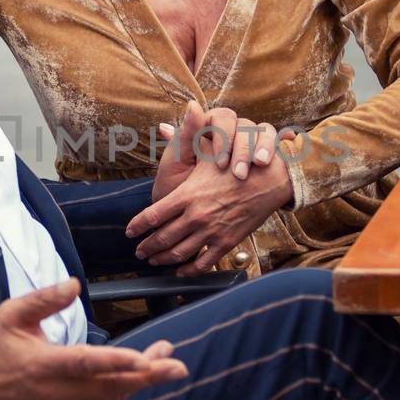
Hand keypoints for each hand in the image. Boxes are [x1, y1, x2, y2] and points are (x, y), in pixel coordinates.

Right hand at [0, 280, 187, 399]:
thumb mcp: (11, 314)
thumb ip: (44, 299)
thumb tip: (75, 284)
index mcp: (41, 365)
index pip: (84, 364)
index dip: (116, 363)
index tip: (145, 360)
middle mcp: (54, 393)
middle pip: (108, 386)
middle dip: (146, 375)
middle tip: (176, 364)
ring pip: (110, 399)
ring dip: (139, 382)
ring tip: (164, 360)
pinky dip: (122, 393)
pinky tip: (136, 376)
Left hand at [129, 122, 295, 277]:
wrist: (269, 180)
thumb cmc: (236, 163)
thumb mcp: (207, 153)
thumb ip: (183, 144)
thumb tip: (162, 128)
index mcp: (187, 194)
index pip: (153, 215)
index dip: (138, 226)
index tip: (130, 232)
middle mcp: (196, 215)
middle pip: (162, 238)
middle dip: (148, 247)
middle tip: (139, 252)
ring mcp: (211, 231)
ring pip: (180, 253)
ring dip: (163, 259)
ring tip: (155, 260)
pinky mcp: (226, 242)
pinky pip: (204, 263)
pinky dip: (189, 271)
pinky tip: (182, 271)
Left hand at [151, 100, 284, 202]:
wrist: (190, 215)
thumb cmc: (177, 187)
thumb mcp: (176, 165)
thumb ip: (182, 139)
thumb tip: (185, 111)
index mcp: (207, 129)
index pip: (222, 118)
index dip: (224, 136)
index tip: (220, 163)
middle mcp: (230, 133)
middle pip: (246, 125)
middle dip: (244, 148)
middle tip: (240, 173)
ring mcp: (248, 145)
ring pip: (264, 131)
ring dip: (265, 145)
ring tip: (262, 164)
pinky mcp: (263, 158)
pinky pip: (279, 145)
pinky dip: (283, 143)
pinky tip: (287, 147)